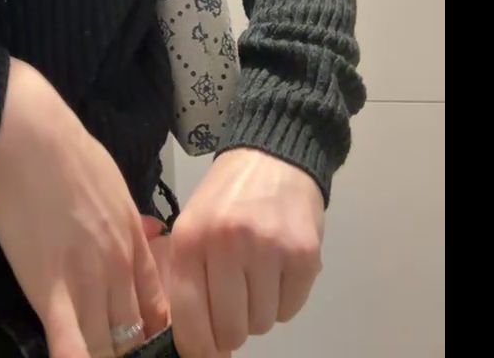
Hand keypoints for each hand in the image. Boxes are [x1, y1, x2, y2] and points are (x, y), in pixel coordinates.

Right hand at [0, 58, 169, 357]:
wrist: (32, 139)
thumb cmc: (70, 153)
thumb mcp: (115, 183)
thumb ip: (131, 218)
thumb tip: (150, 231)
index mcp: (134, 242)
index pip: (156, 307)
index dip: (150, 333)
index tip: (140, 342)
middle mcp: (119, 268)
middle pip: (132, 334)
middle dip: (125, 350)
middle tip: (113, 351)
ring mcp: (88, 281)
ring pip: (106, 346)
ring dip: (102, 356)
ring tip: (94, 357)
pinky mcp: (50, 289)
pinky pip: (69, 342)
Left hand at [168, 148, 324, 357]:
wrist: (272, 156)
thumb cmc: (227, 196)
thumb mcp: (193, 225)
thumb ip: (189, 279)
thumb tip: (197, 345)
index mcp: (191, 238)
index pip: (189, 318)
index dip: (198, 347)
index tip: (206, 353)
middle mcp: (227, 244)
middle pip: (230, 329)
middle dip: (232, 328)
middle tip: (236, 303)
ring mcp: (268, 249)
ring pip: (262, 323)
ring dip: (260, 310)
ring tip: (257, 273)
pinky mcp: (304, 255)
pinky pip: (291, 310)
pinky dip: (285, 299)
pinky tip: (279, 267)